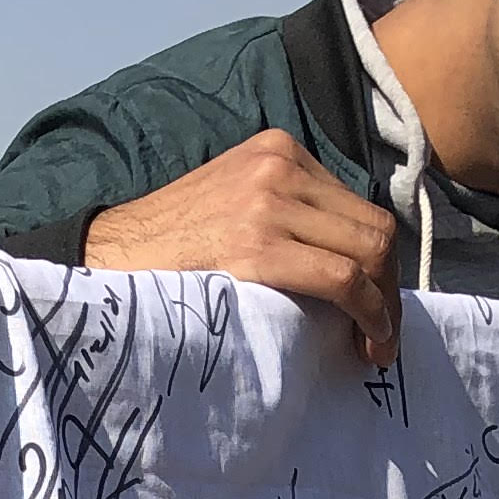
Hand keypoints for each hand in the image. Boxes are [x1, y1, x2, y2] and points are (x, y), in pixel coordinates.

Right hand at [81, 132, 402, 366]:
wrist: (109, 259)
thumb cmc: (171, 250)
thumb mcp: (236, 206)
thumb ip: (287, 217)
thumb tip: (349, 264)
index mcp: (277, 151)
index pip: (357, 207)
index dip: (379, 263)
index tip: (378, 307)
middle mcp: (279, 166)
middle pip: (374, 227)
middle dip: (389, 286)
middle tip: (382, 335)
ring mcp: (270, 201)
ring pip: (370, 252)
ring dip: (384, 307)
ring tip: (375, 347)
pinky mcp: (259, 244)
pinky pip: (344, 279)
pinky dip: (369, 315)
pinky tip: (366, 343)